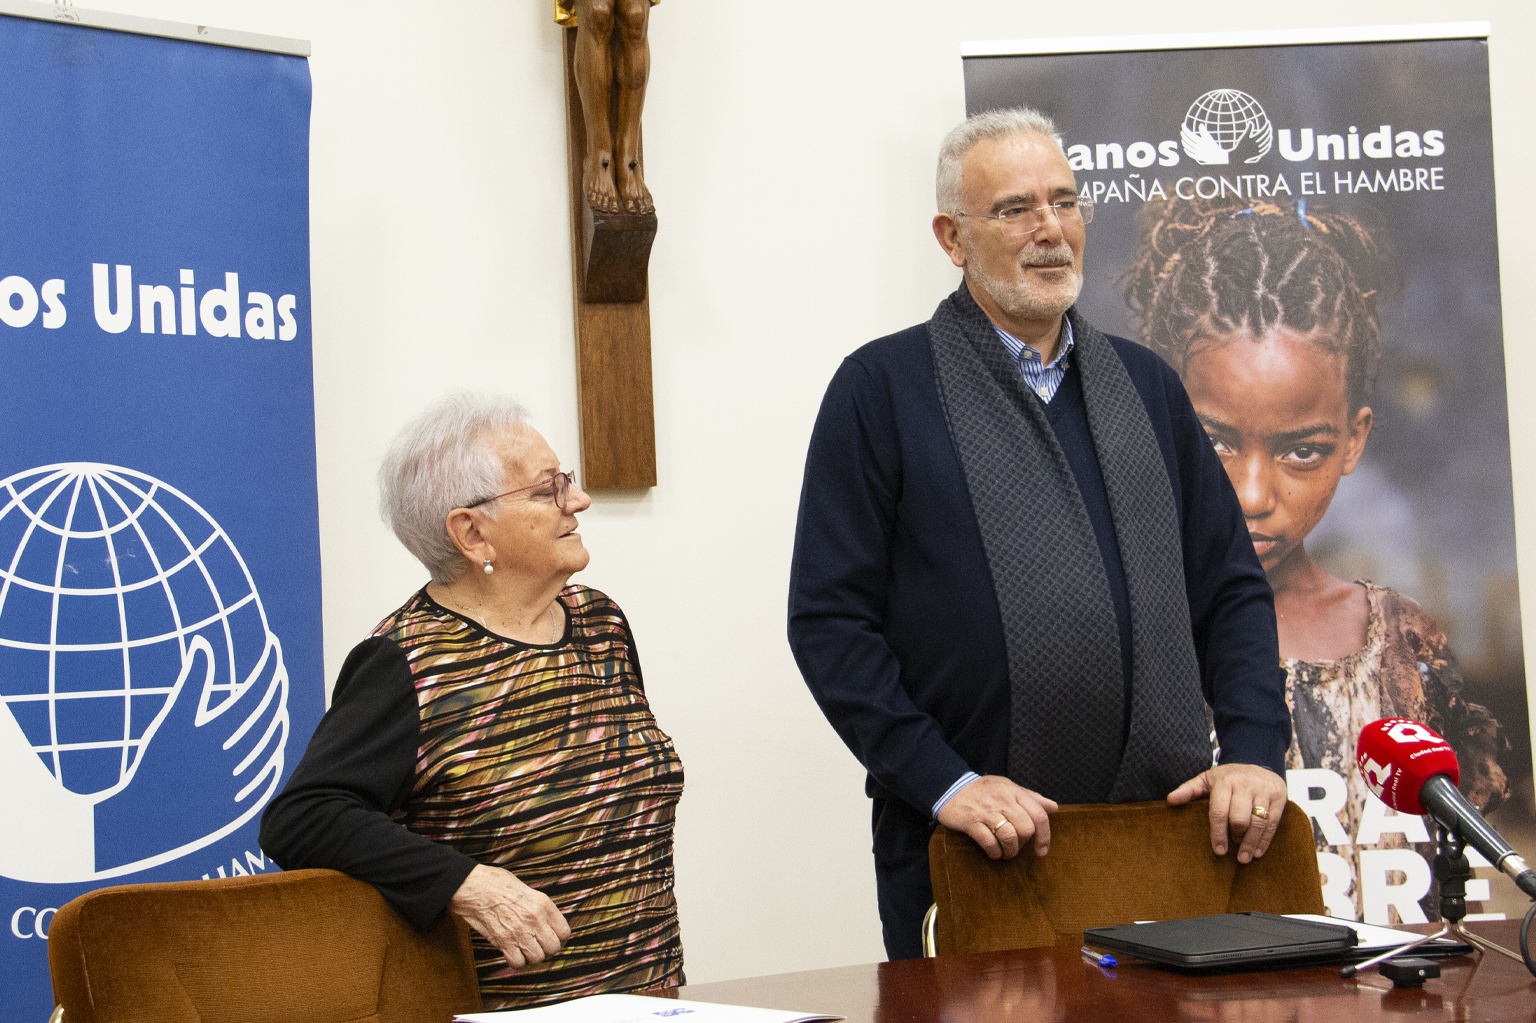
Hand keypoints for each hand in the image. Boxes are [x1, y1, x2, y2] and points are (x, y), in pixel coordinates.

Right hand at [448, 864, 571, 969]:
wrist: (473, 886)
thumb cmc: (496, 883)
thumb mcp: (526, 889)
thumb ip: (539, 907)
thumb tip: (547, 922)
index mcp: (543, 904)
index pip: (565, 932)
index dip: (558, 938)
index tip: (551, 937)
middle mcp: (535, 919)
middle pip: (554, 948)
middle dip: (546, 949)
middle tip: (537, 945)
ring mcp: (520, 932)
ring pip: (538, 958)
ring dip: (531, 956)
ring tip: (524, 949)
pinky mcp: (503, 942)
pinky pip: (518, 963)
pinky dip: (516, 961)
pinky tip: (512, 953)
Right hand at [936, 775, 1058, 860]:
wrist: (950, 787)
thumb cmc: (982, 790)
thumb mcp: (1007, 786)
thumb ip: (1030, 797)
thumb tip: (1054, 808)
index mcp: (1013, 791)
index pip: (1039, 815)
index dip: (1045, 836)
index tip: (1042, 850)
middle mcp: (1002, 800)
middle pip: (1026, 829)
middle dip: (1024, 844)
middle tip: (1017, 846)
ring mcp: (986, 811)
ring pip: (1010, 837)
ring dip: (1010, 851)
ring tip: (1006, 852)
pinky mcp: (971, 822)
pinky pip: (989, 842)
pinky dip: (994, 852)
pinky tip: (993, 852)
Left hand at [1167, 763, 1287, 863]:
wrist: (1258, 763)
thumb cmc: (1228, 777)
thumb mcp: (1206, 779)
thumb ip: (1189, 790)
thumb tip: (1170, 800)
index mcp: (1224, 781)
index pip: (1219, 811)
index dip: (1218, 833)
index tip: (1218, 851)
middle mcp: (1245, 784)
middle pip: (1240, 818)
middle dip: (1236, 837)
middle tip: (1233, 850)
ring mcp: (1264, 790)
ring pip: (1258, 822)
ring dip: (1251, 843)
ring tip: (1244, 857)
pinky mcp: (1279, 797)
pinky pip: (1273, 822)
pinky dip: (1265, 840)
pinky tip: (1258, 851)